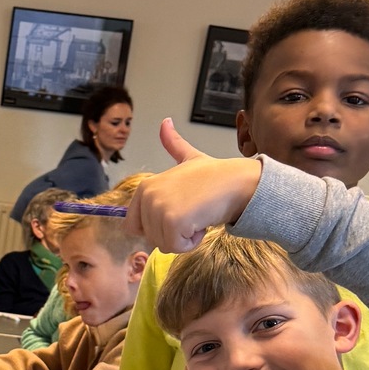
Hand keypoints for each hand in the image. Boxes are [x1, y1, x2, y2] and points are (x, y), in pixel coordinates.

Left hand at [125, 119, 260, 252]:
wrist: (235, 181)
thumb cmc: (213, 175)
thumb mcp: (188, 158)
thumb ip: (173, 144)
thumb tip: (165, 122)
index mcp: (145, 187)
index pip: (134, 226)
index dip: (157, 227)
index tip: (178, 212)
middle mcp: (147, 196)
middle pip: (151, 238)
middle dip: (173, 233)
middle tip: (192, 213)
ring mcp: (158, 208)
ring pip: (164, 244)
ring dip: (184, 238)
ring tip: (197, 215)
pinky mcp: (172, 222)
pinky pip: (176, 247)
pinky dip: (192, 242)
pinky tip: (201, 222)